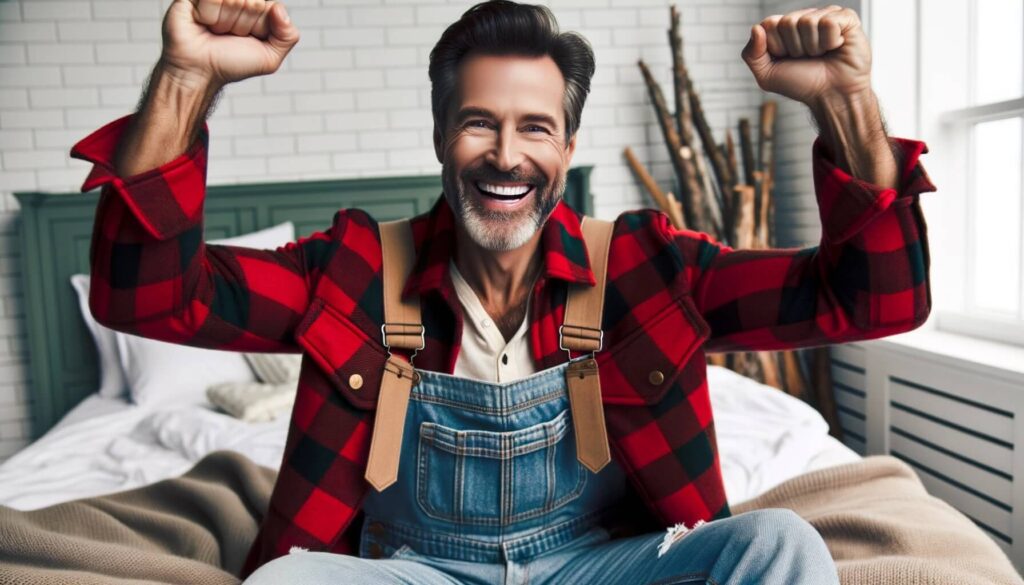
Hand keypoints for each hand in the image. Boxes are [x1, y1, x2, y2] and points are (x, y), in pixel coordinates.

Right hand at [159, 0, 299, 89]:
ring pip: (235, 0)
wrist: (199, 72)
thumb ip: (288, 36)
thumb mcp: (269, 58)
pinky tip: (203, 23)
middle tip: (230, 36)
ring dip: (226, 22)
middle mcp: (237, 0)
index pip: (270, 6)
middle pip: (254, 2)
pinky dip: (210, 15)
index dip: (261, 25)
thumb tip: (279, 9)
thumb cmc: (230, 64)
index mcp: (256, 10)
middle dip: (245, 25)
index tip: (248, 37)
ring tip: (216, 31)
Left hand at [741, 6, 870, 105]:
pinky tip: (836, 47)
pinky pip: (829, 22)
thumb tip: (756, 28)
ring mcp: (825, 15)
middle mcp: (804, 17)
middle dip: (794, 48)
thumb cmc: (802, 84)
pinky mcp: (846, 18)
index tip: (787, 58)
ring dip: (813, 47)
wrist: (831, 96)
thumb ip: (751, 54)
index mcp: (784, 27)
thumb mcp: (767, 75)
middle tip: (807, 58)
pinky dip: (830, 41)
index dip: (776, 46)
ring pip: (807, 22)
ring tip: (822, 54)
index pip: (769, 23)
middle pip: (787, 22)